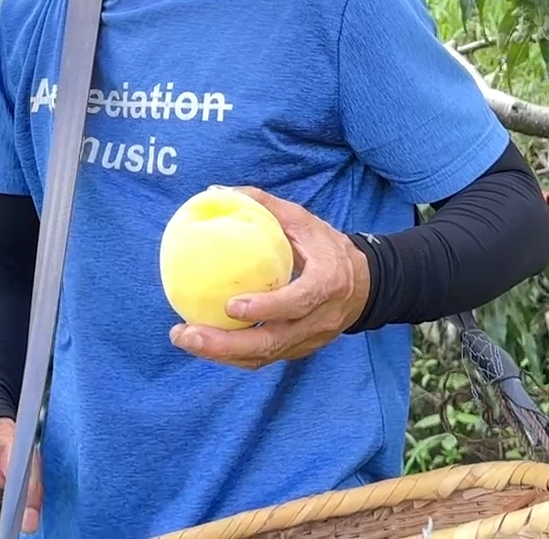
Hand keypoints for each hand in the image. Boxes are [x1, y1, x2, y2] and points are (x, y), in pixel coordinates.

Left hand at [168, 186, 369, 369]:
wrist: (363, 284)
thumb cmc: (326, 246)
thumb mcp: (302, 219)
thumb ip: (264, 205)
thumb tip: (217, 190)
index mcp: (327, 283)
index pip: (298, 302)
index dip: (267, 309)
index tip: (231, 306)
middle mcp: (319, 320)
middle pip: (272, 343)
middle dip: (225, 345)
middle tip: (186, 333)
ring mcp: (309, 340)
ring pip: (263, 357)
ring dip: (220, 355)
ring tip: (184, 338)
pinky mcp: (298, 350)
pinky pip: (262, 358)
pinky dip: (230, 355)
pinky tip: (202, 341)